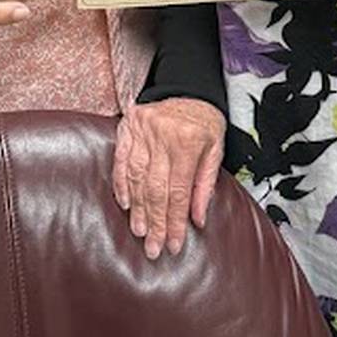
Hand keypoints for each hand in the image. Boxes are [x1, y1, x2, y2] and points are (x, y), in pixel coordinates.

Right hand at [112, 98, 225, 260]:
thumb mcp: (215, 150)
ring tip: (140, 231)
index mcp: (188, 142)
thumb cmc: (205, 122)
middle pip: (156, 189)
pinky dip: (121, 183)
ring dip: (138, 208)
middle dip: (155, 222)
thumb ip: (205, 185)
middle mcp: (163, 136)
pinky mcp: (128, 126)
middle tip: (153, 248)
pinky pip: (121, 160)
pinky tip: (126, 203)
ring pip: (137, 177)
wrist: (188, 88)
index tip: (173, 244)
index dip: (174, 221)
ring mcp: (142, 130)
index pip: (179, 191)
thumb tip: (197, 220)